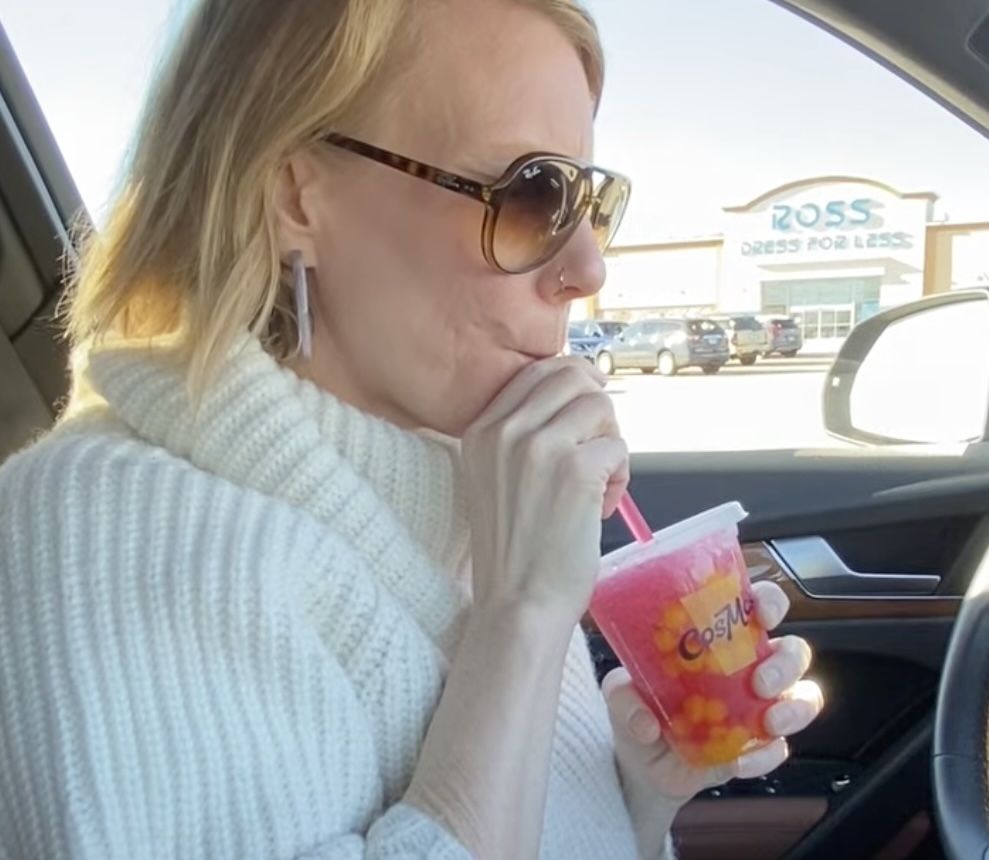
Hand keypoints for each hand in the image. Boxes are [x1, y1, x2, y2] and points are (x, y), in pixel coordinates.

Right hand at [462, 357, 628, 623]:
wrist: (518, 604)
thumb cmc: (515, 549)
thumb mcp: (494, 478)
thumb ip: (520, 436)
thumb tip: (578, 391)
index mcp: (480, 430)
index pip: (535, 371)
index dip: (573, 381)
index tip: (589, 405)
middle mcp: (505, 431)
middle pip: (572, 376)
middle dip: (597, 407)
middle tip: (601, 445)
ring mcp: (539, 447)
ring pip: (600, 405)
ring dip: (610, 441)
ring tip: (599, 483)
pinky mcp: (575, 470)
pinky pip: (618, 446)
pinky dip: (620, 475)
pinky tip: (602, 506)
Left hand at [603, 581, 823, 806]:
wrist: (642, 764)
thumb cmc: (639, 708)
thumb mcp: (619, 693)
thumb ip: (623, 696)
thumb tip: (644, 720)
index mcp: (721, 638)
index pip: (758, 606)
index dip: (770, 602)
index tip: (762, 611)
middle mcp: (748, 667)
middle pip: (793, 650)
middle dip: (787, 663)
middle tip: (760, 681)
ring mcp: (759, 707)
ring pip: (804, 696)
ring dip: (794, 708)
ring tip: (768, 721)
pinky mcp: (759, 745)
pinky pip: (779, 748)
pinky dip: (765, 755)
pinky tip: (739, 760)